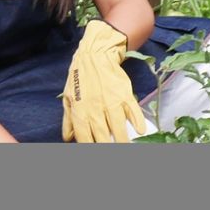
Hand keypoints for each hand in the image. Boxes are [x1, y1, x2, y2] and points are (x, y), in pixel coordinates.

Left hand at [61, 20, 145, 142]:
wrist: (96, 54)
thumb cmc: (80, 76)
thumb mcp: (68, 97)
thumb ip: (69, 120)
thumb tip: (68, 138)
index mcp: (81, 111)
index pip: (85, 137)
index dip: (90, 148)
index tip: (95, 155)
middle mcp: (96, 109)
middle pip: (102, 136)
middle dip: (107, 147)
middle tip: (112, 153)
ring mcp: (112, 101)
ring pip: (118, 126)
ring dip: (123, 139)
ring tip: (127, 147)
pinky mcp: (124, 92)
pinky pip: (132, 110)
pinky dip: (137, 121)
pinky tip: (140, 131)